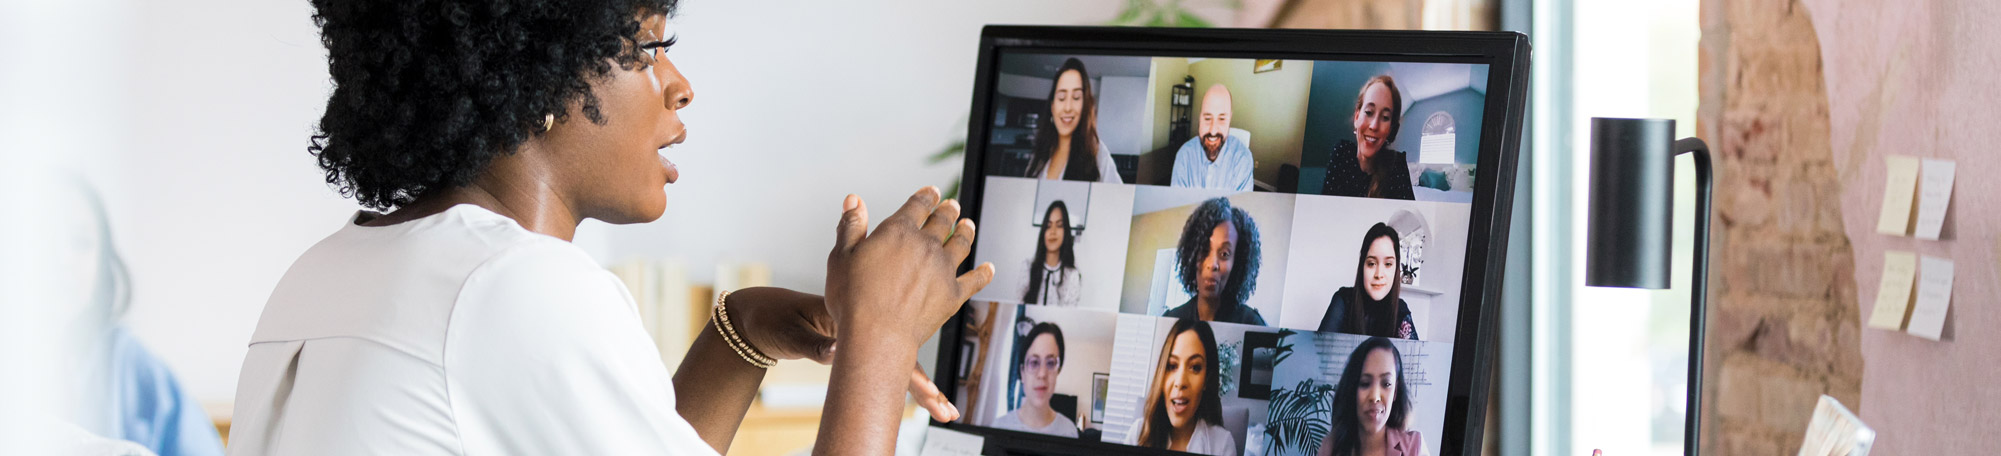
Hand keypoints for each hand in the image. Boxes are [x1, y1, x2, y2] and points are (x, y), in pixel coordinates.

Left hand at [725, 286, 962, 421]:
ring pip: (897, 365)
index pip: (890, 344)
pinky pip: (883, 368)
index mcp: (853, 315)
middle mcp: (864, 326)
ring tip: (942, 408)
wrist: (760, 316)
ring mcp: (862, 339)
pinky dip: (902, 384)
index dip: (910, 371)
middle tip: (945, 408)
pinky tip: (921, 394)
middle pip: (903, 357)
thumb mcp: (791, 332)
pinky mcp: (856, 350)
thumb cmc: (773, 319)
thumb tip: (833, 353)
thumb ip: (814, 344)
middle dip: (925, 385)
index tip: (926, 389)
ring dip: (920, 387)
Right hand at [824, 186, 993, 359]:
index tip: (932, 192)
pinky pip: (975, 280)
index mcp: (898, 231)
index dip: (926, 196)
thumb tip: (854, 200)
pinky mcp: (953, 294)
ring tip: (968, 225)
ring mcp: (943, 269)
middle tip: (952, 205)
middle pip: (942, 220)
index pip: (917, 206)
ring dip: (966, 232)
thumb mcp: (841, 257)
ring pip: (961, 243)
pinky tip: (989, 269)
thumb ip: (851, 226)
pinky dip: (984, 273)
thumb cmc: (854, 300)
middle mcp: (925, 245)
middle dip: (948, 210)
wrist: (878, 335)